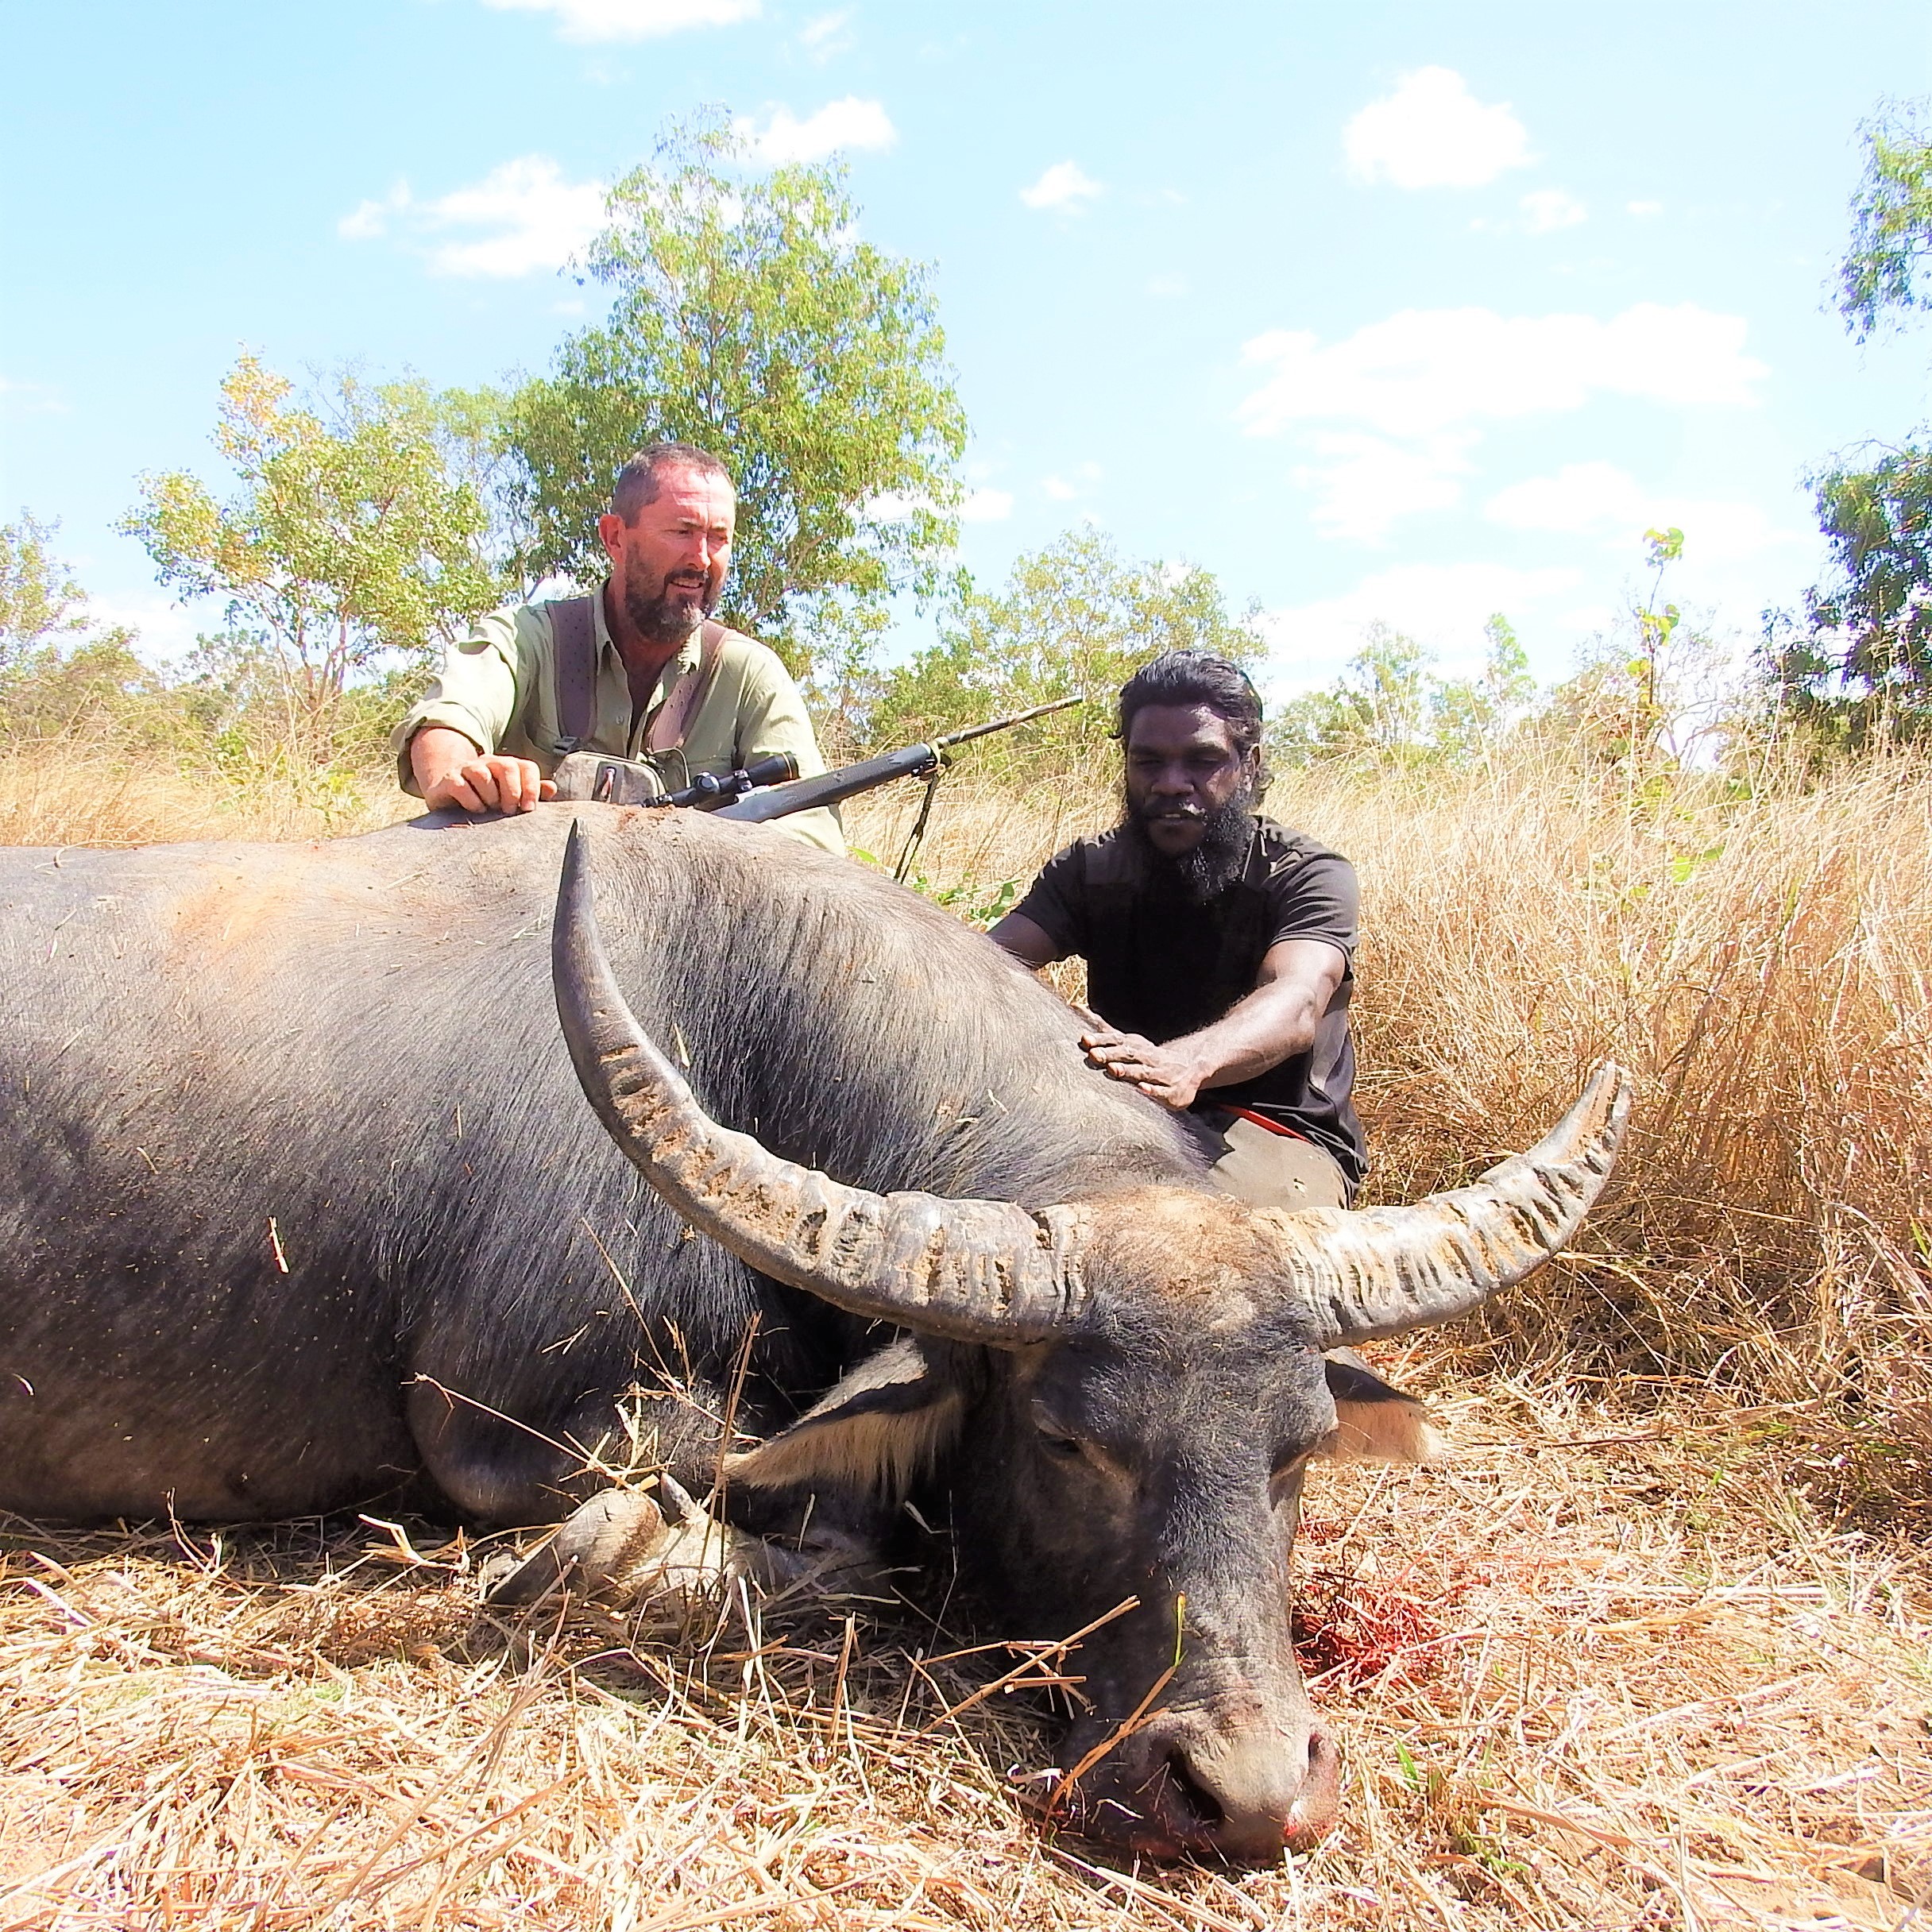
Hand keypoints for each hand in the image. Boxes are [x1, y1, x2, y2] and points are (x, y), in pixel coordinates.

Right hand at [413, 728, 555, 813]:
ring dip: (491, 796)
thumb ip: (532, 792)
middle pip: (507, 766)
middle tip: (510, 810)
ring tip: (491, 810)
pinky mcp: (449, 780)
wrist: (449, 794)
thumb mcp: (510, 796)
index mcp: (507, 766)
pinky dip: (471, 801)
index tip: (529, 808)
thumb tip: (552, 788)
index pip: (526, 767)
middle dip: (512, 791)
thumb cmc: (487, 798)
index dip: (532, 787)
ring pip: (482, 774)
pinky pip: (460, 786)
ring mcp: (467, 769)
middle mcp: (488, 762)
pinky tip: (477, 810)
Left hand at [1079, 1027, 1202, 1108]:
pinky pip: (1160, 1091)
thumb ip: (1103, 1028)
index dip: (1101, 1040)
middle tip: (1094, 1055)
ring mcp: (1159, 1074)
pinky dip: (1151, 1090)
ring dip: (1128, 1070)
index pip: (1117, 1040)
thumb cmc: (1149, 1056)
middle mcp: (1147, 1057)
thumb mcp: (1128, 1041)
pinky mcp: (1170, 1091)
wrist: (1189, 1069)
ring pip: (1142, 1071)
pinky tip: (1142, 1089)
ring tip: (1113, 1070)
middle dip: (1110, 1054)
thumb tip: (1077, 1007)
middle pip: (1127, 1054)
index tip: (1085, 1039)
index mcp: (1135, 1046)